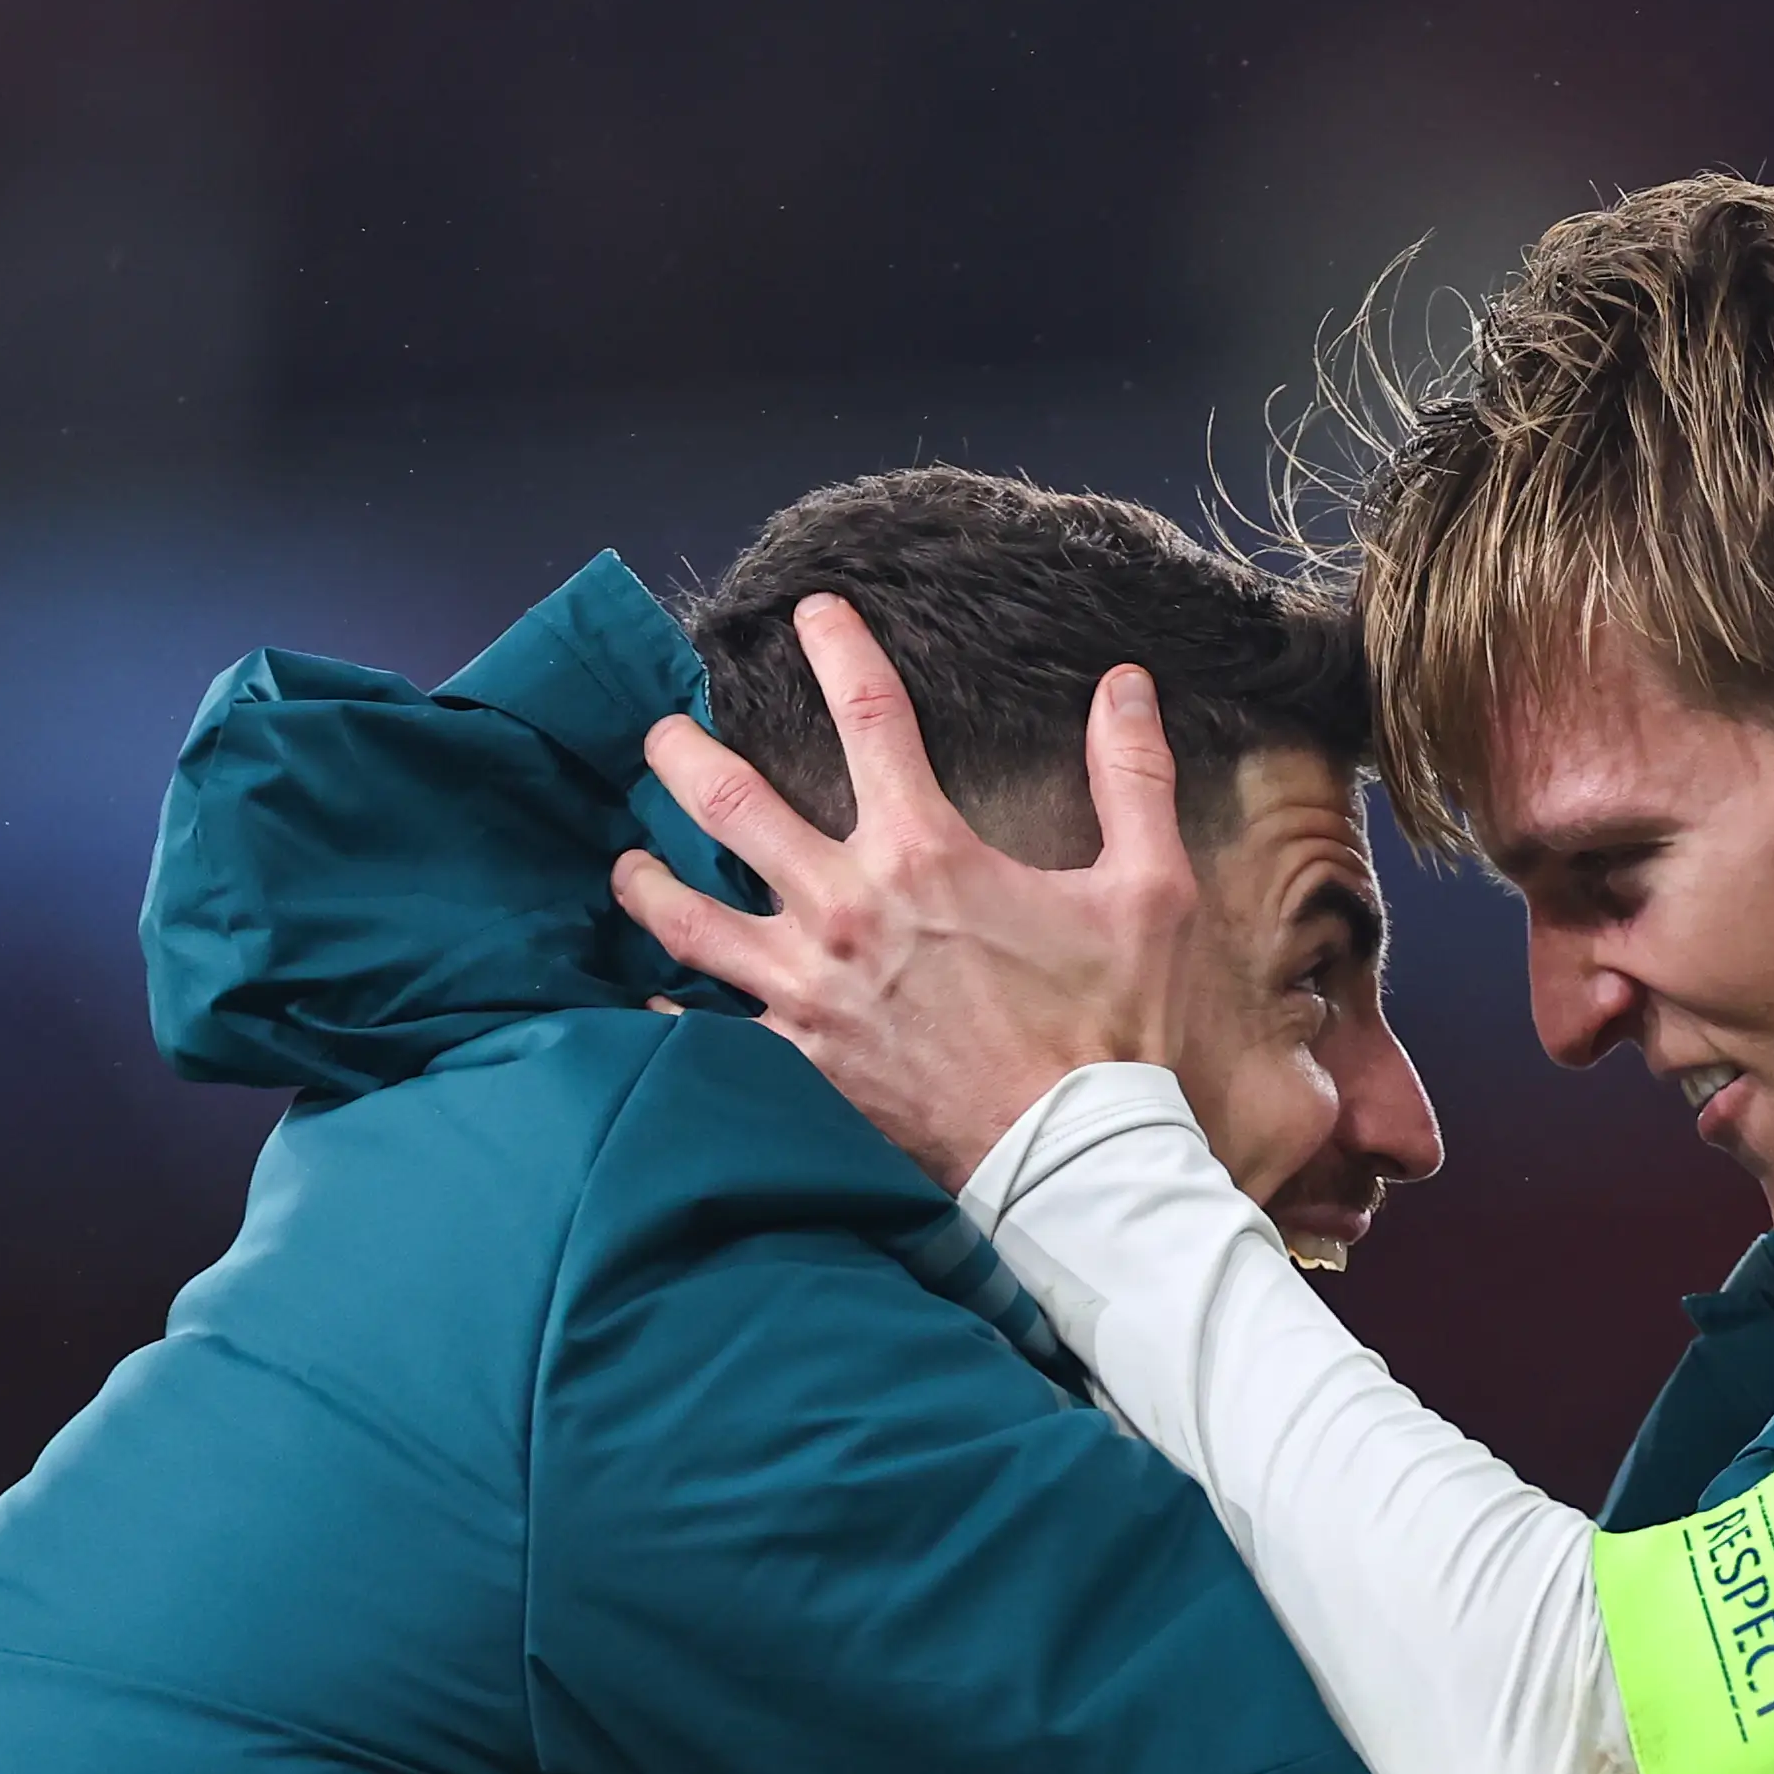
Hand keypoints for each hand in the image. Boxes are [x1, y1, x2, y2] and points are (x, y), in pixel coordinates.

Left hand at [611, 594, 1202, 1188]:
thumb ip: (1133, 779)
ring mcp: (808, 990)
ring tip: (624, 861)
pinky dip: (666, 1018)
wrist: (1076, 1161)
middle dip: (686, 754)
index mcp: (925, 851)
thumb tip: (1124, 685)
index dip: (840, 651)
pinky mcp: (799, 1065)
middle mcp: (844, 908)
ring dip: (647, 880)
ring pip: (689, 918)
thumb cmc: (1115, 1029)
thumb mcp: (1149, 891)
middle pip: (733, 804)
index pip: (869, 717)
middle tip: (660, 732)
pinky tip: (642, 1003)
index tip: (813, 613)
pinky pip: (705, 1035)